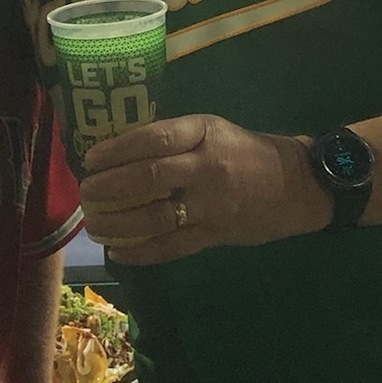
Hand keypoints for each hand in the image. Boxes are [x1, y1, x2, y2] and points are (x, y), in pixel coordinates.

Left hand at [80, 115, 329, 265]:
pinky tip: (118, 252)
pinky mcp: (215, 235)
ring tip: (94, 224)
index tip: (91, 159)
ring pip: (156, 217)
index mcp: (203, 133)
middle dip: (110, 187)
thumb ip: (172, 140)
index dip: (117, 150)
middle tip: (86, 193)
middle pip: (149, 178)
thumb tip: (118, 153)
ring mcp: (211, 205)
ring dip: (118, 223)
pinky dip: (141, 252)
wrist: (295, 184)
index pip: (153, 139)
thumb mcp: (211, 130)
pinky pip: (172, 247)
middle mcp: (206, 167)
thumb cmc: (244, 151)